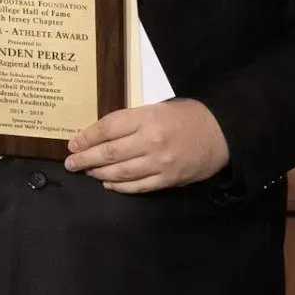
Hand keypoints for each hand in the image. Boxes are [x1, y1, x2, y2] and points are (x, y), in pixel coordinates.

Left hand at [63, 98, 228, 193]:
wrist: (222, 133)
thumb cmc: (190, 116)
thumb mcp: (160, 108)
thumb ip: (134, 121)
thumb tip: (103, 135)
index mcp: (148, 118)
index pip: (107, 128)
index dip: (87, 137)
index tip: (73, 143)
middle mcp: (151, 141)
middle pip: (108, 153)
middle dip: (85, 159)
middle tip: (71, 163)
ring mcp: (159, 163)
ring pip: (119, 173)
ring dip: (98, 173)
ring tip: (87, 171)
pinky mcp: (167, 180)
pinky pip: (137, 187)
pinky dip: (119, 186)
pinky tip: (108, 183)